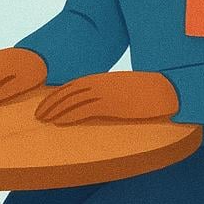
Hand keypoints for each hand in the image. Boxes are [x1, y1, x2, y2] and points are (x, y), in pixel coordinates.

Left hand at [35, 71, 178, 124]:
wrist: (166, 91)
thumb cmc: (147, 95)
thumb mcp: (124, 95)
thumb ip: (110, 98)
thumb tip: (100, 108)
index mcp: (103, 81)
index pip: (73, 87)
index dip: (57, 96)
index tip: (46, 105)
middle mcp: (100, 84)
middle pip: (68, 92)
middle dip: (51, 103)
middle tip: (37, 114)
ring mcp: (104, 92)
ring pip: (72, 100)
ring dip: (55, 110)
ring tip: (42, 119)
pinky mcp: (111, 103)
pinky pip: (84, 109)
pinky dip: (68, 115)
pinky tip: (59, 121)